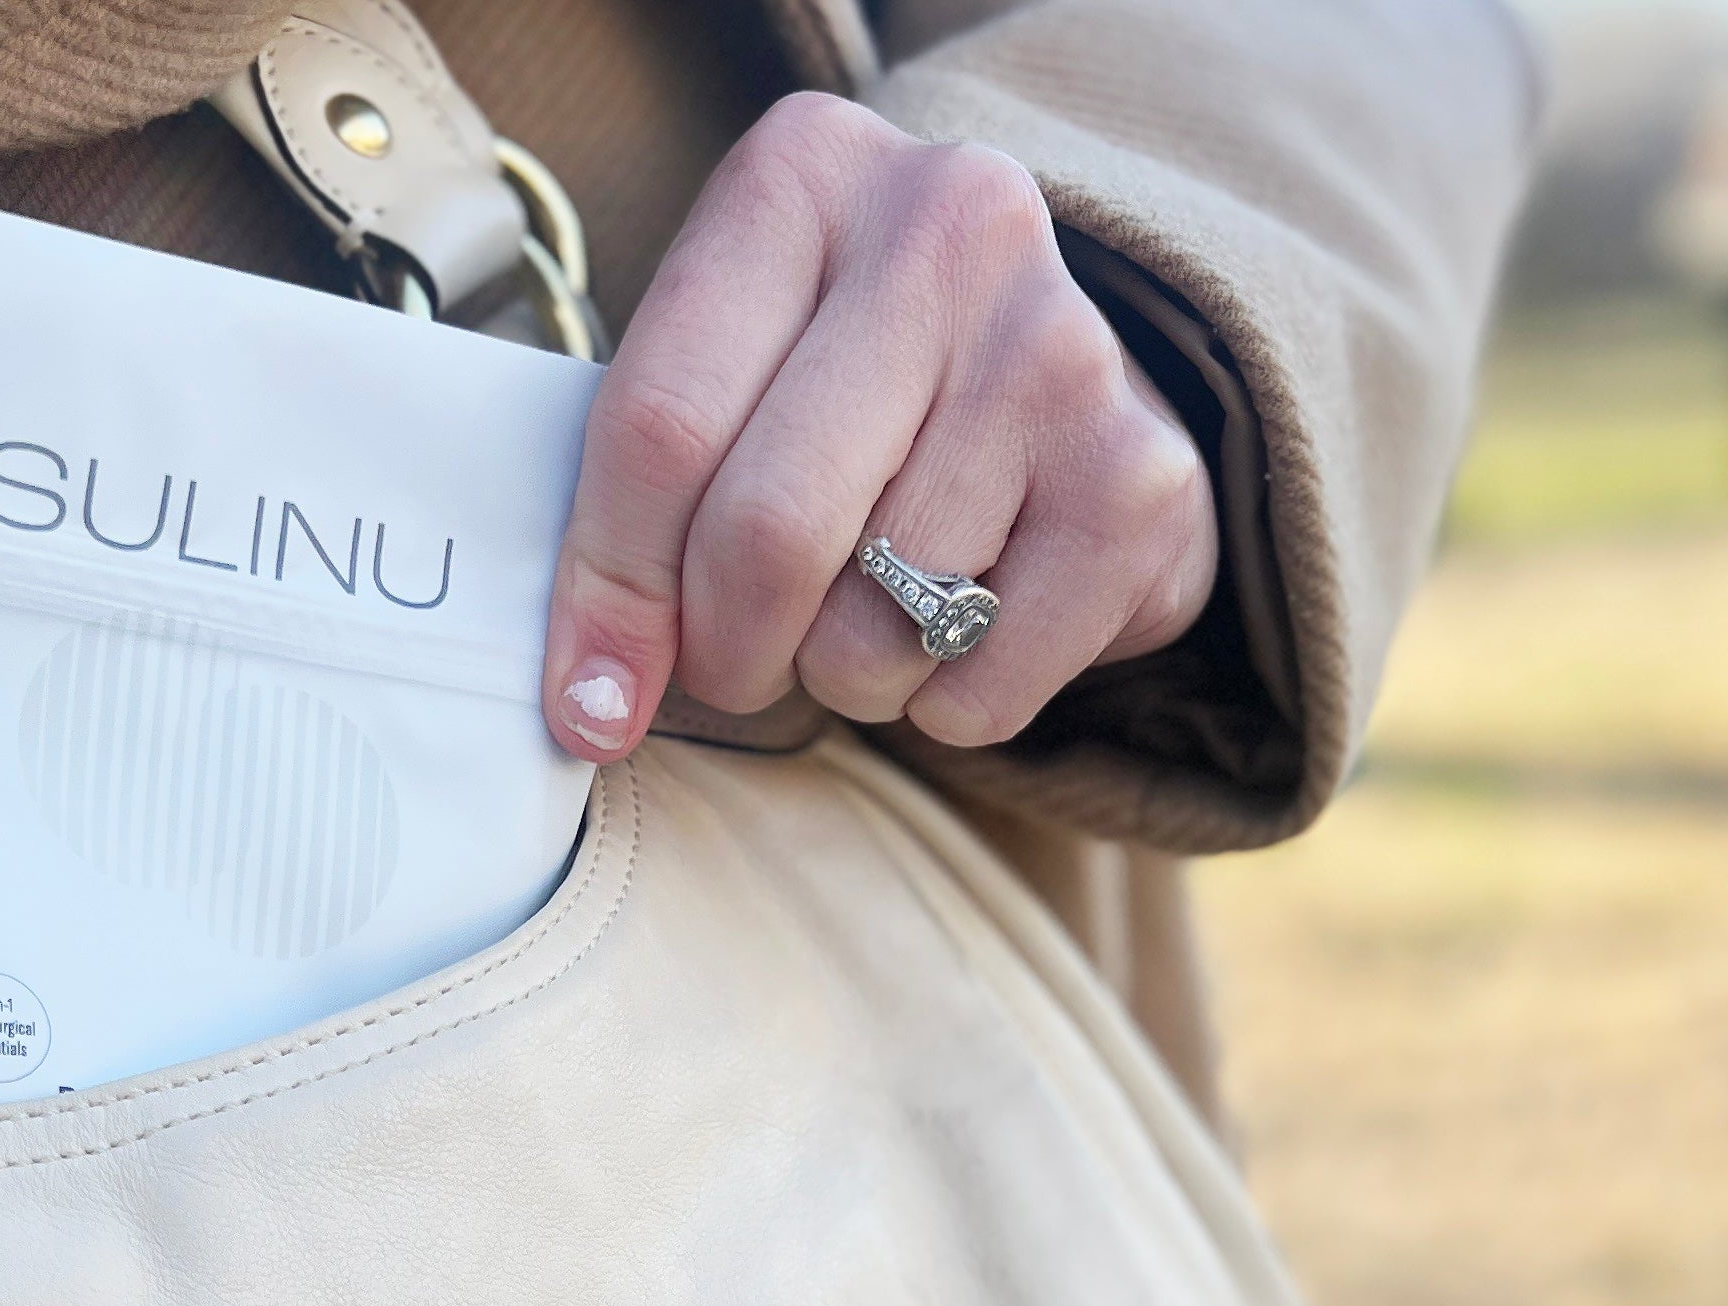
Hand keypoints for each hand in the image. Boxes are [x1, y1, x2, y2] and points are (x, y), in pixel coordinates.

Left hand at [542, 95, 1216, 761]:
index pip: (659, 425)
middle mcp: (946, 231)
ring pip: (874, 630)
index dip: (608, 595)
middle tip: (737, 662)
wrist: (1061, 382)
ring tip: (868, 611)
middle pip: (768, 531)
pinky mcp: (1139, 482)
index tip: (588, 700)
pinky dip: (944, 706)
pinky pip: (979, 687)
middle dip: (727, 651)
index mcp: (804, 176)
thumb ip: (639, 500)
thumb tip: (593, 705)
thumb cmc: (850, 390)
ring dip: (841, 676)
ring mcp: (1059, 350)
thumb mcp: (729, 377)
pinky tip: (961, 623)